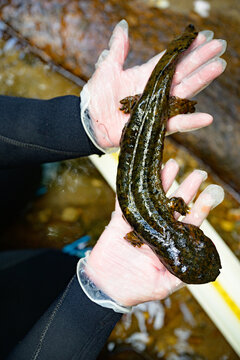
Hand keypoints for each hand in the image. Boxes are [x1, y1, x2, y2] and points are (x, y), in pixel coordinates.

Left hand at [80, 20, 226, 149]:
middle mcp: (156, 91)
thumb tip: (123, 26)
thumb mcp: (107, 69)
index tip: (203, 36)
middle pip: (183, 73)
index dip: (186, 48)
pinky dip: (191, 122)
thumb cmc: (96, 96)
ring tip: (217, 66)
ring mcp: (158, 108)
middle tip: (219, 46)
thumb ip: (117, 50)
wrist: (90, 123)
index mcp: (146, 76)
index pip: (171, 60)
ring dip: (201, 81)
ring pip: (184, 93)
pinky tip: (207, 117)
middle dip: (200, 59)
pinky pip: (176, 124)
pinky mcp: (156, 126)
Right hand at [85, 159, 223, 306]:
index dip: (199, 208)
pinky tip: (137, 172)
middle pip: (174, 205)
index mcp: (169, 242)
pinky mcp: (120, 220)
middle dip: (186, 189)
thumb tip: (203, 266)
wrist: (106, 287)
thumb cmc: (135, 289)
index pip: (188, 222)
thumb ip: (181, 275)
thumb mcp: (163, 285)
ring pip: (152, 198)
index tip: (210, 194)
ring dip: (162, 181)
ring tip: (173, 164)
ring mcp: (139, 222)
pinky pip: (124, 200)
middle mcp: (157, 229)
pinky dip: (128, 186)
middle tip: (197, 173)